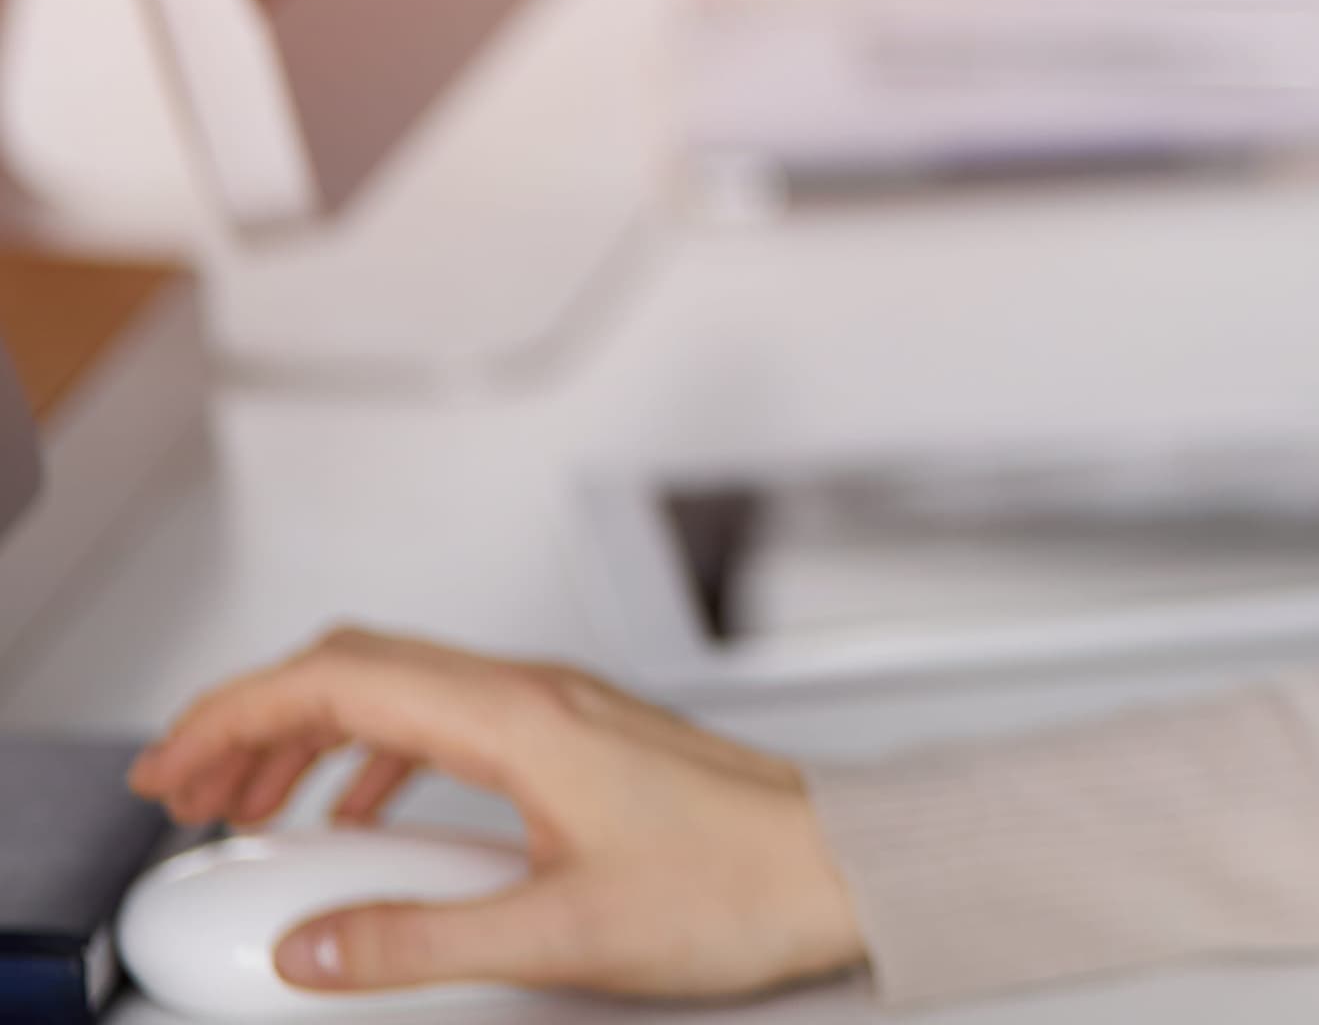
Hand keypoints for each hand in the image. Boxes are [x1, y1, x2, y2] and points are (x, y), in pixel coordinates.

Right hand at [128, 626, 864, 1000]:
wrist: (848, 867)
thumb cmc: (744, 884)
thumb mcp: (560, 936)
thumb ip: (422, 943)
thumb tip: (317, 947)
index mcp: (520, 719)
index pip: (340, 680)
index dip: (234, 715)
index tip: (172, 766)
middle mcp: (540, 696)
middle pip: (361, 669)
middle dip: (258, 719)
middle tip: (191, 788)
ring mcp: (566, 714)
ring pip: (406, 691)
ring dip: (316, 737)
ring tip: (260, 804)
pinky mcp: (586, 744)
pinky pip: (454, 724)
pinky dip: (383, 756)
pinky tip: (373, 816)